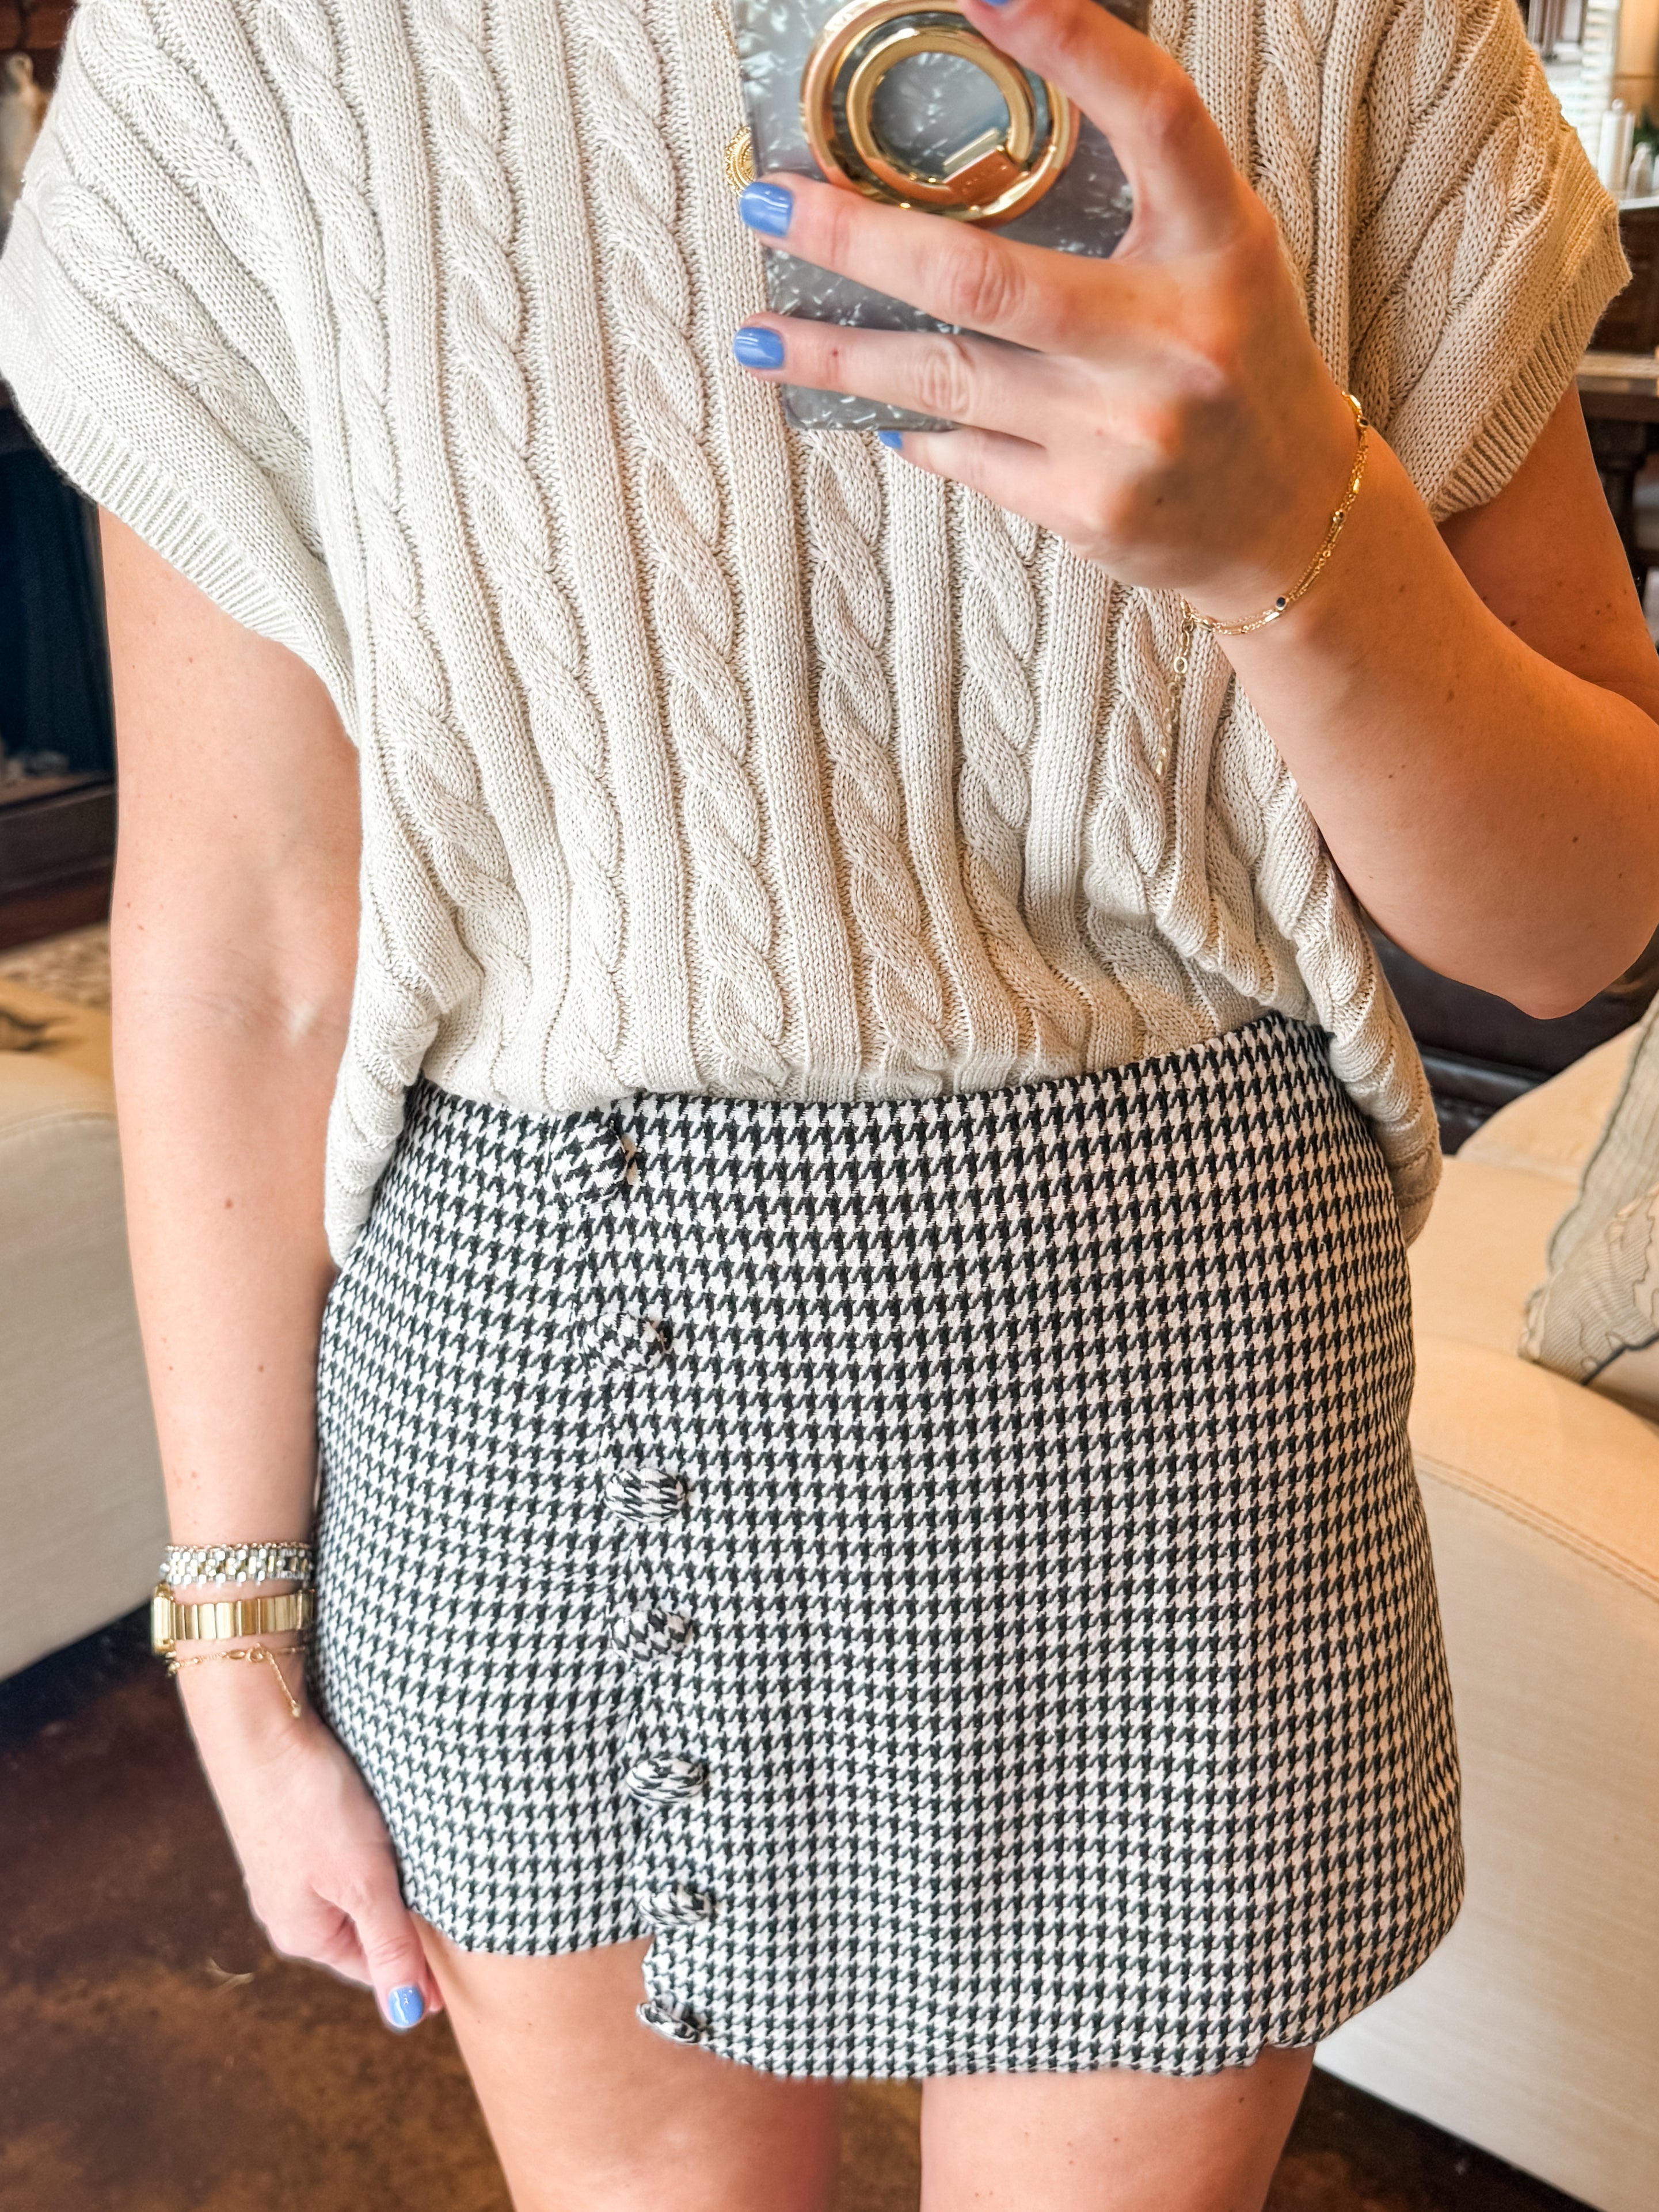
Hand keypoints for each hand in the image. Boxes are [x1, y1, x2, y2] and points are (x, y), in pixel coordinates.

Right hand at [176, 1658, 443, 2031]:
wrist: (262, 1728)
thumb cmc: (312, 1806)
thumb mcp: (363, 1882)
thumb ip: (389, 1946)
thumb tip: (407, 2018)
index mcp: (303, 1932)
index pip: (371, 1969)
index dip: (414, 1975)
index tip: (451, 1990)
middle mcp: (289, 1905)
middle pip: (360, 1931)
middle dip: (400, 1932)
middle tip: (449, 1933)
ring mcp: (286, 1864)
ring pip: (352, 1889)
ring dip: (387, 1888)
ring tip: (429, 1882)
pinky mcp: (290, 1824)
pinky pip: (339, 1853)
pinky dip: (369, 1852)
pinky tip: (389, 1836)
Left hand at [730, 0, 1357, 622]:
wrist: (1287, 525)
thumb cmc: (1238, 366)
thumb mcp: (1218, 258)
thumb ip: (1128, 196)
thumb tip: (978, 131)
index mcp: (1223, 247)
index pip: (1153, 118)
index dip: (1070, 41)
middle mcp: (1174, 339)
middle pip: (983, 275)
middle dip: (856, 236)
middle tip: (767, 201)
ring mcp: (1125, 434)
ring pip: (944, 378)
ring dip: (837, 352)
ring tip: (760, 332)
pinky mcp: (1086, 509)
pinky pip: (964, 451)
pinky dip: (911, 424)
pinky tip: (869, 406)